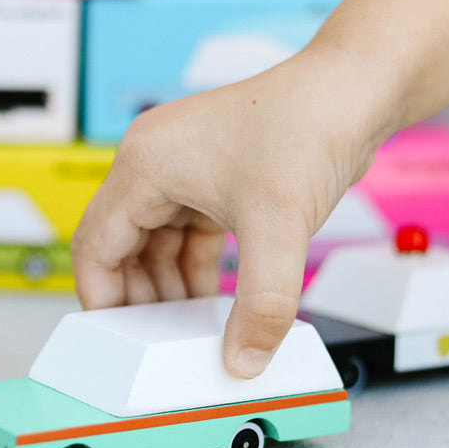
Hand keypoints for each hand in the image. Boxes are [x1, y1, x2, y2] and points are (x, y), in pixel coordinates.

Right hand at [72, 46, 392, 377]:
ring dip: (166, 284)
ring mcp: (179, 168)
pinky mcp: (209, 175)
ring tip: (186, 327)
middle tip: (156, 342)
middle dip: (137, 296)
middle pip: (118, 246)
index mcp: (143, 165)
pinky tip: (211, 297)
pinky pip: (183, 231)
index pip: (94, 245)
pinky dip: (191, 265)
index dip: (101, 297)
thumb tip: (245, 360)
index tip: (115, 339)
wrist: (354, 87)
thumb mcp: (279, 228)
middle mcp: (151, 162)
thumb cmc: (308, 126)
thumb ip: (261, 305)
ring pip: (151, 242)